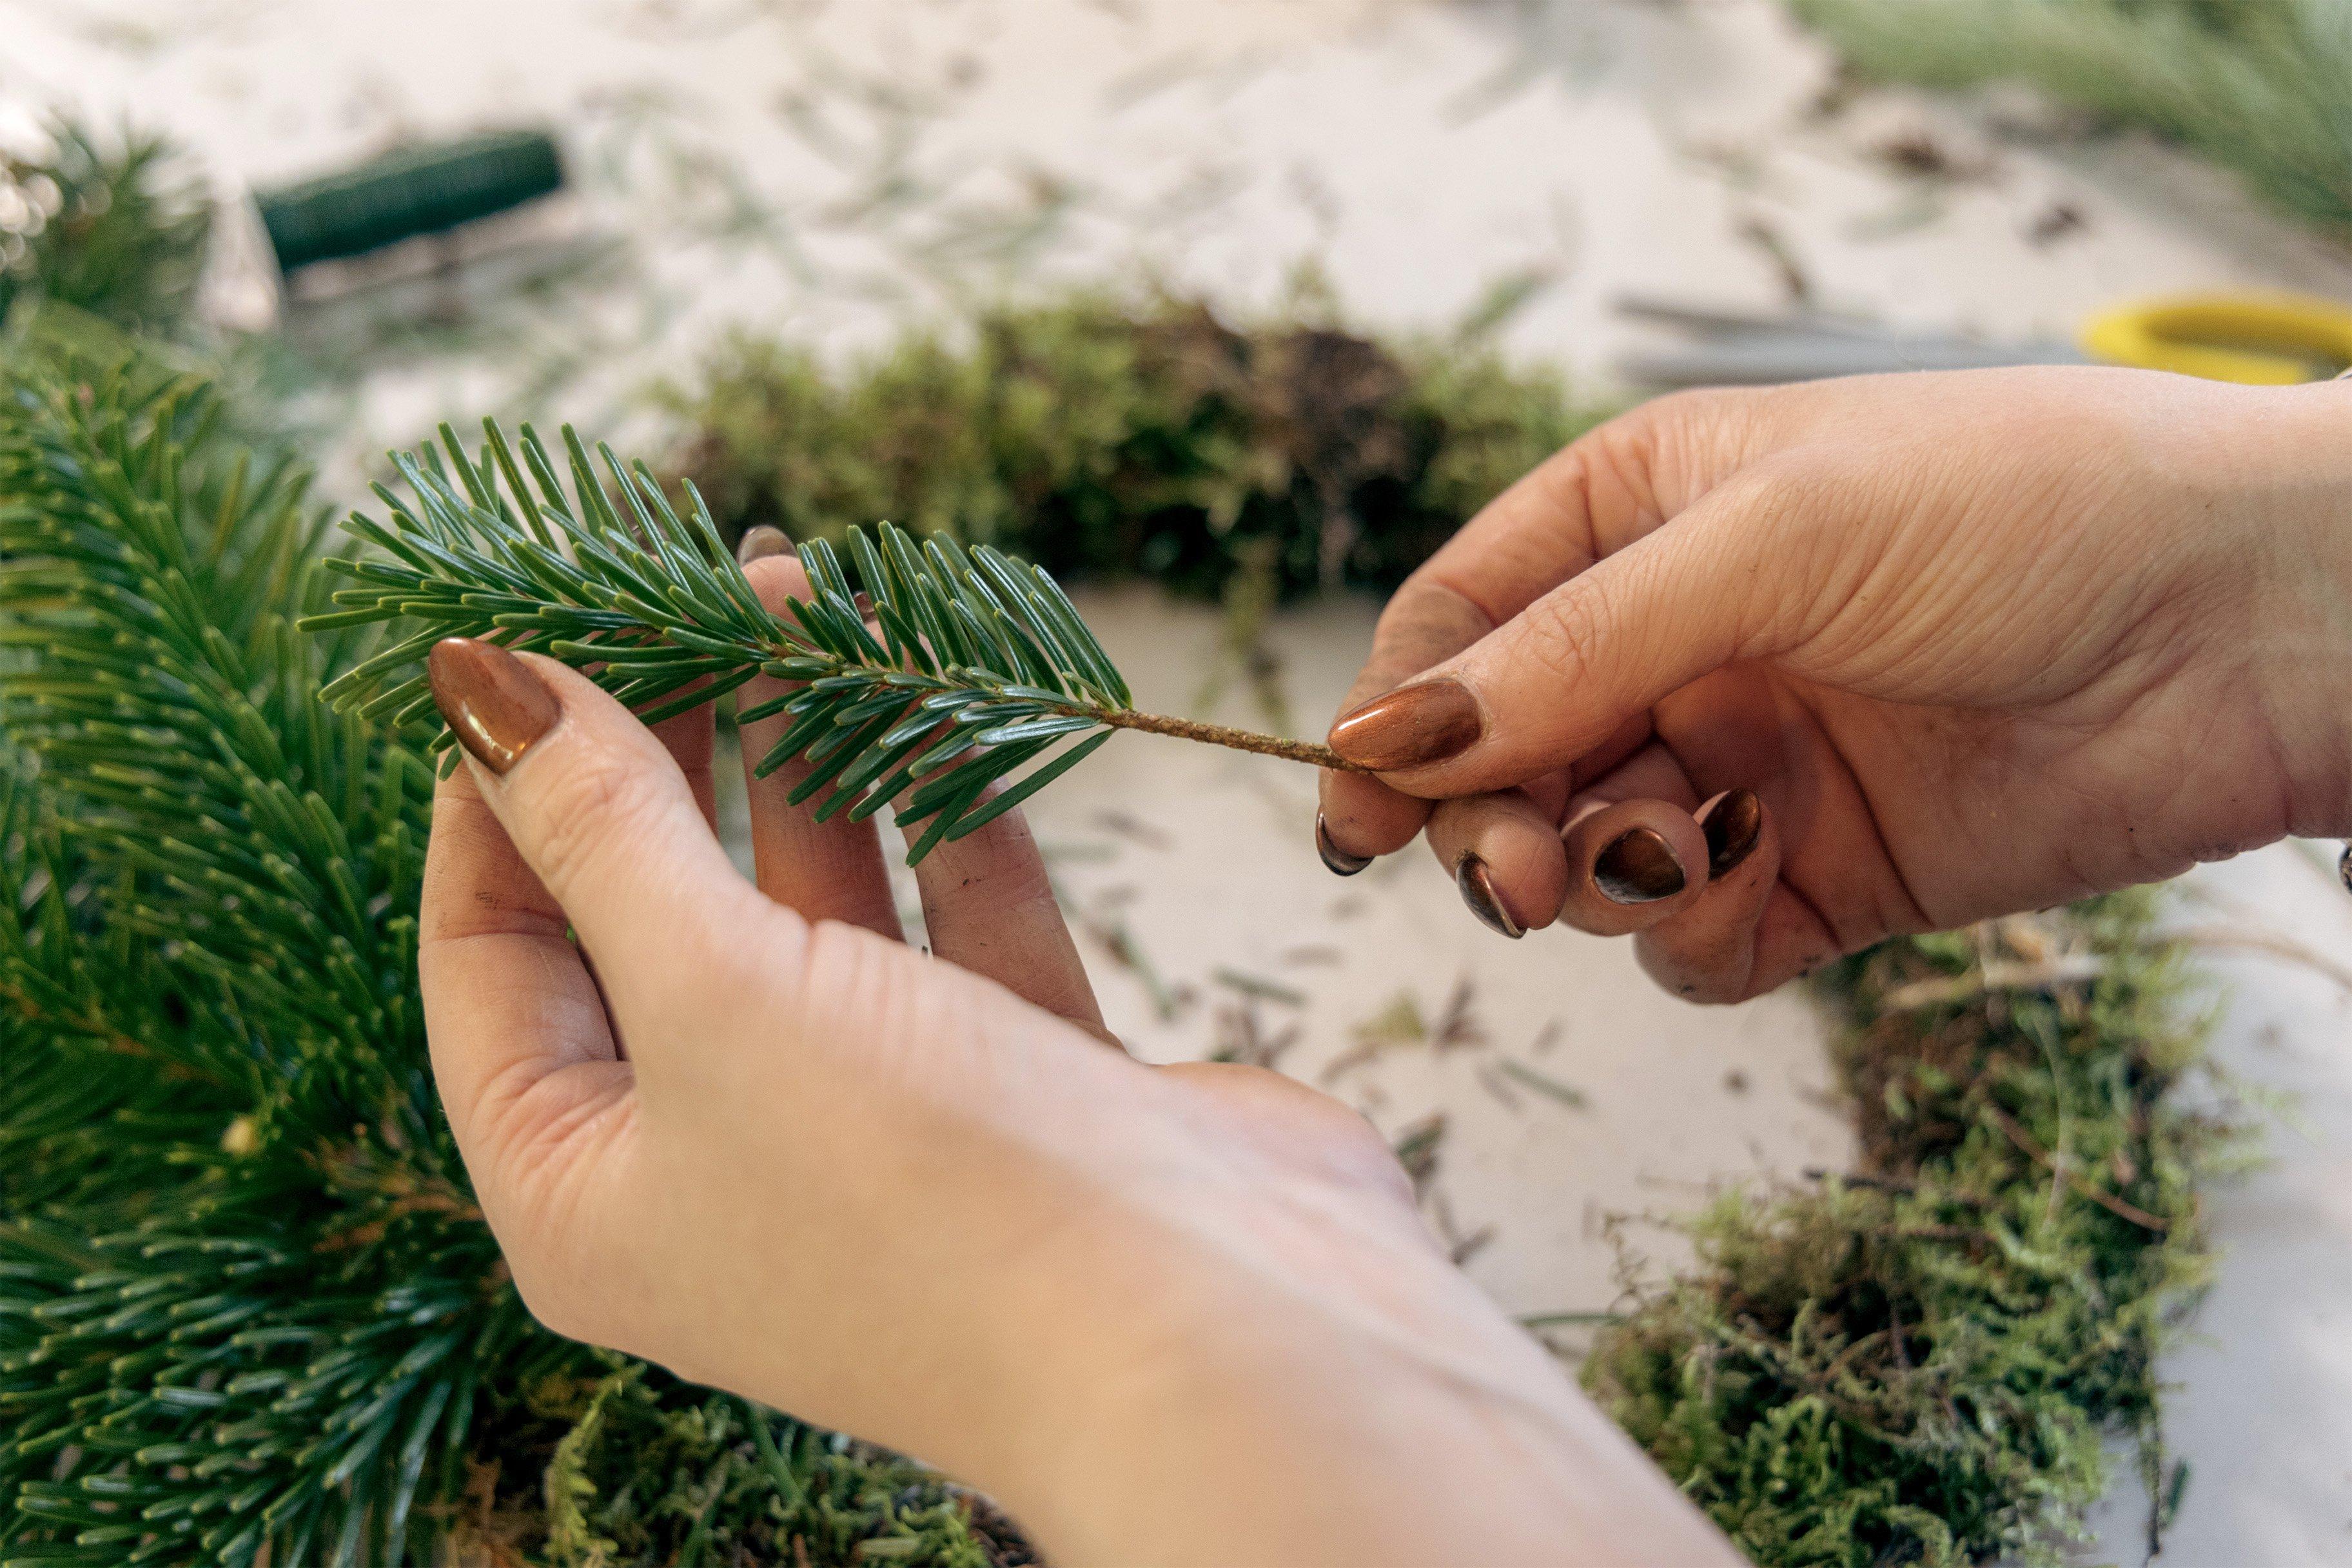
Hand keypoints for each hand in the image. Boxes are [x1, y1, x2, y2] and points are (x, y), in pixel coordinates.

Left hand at [417, 543, 1741, 1567]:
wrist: (1225, 1340)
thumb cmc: (925, 1197)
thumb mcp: (715, 996)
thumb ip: (601, 827)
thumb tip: (478, 680)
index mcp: (588, 1188)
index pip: (492, 954)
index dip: (502, 788)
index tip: (544, 626)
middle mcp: (721, 1160)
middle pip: (658, 908)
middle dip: (674, 739)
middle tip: (699, 577)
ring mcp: (880, 1122)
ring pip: (819, 899)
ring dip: (812, 750)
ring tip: (807, 590)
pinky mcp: (1024, 1086)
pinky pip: (957, 922)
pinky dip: (946, 813)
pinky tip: (929, 696)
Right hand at [1320, 367, 2351, 999]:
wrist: (2255, 623)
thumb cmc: (2026, 509)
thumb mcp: (1770, 539)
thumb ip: (1571, 651)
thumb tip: (1385, 745)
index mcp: (1643, 515)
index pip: (1462, 621)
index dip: (1396, 717)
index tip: (1355, 810)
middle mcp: (1677, 641)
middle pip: (1504, 759)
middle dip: (1490, 819)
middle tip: (1514, 868)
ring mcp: (1747, 760)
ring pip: (1589, 855)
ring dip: (1598, 874)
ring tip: (1674, 857)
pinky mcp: (1821, 872)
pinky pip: (1697, 935)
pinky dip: (1701, 933)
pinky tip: (1758, 890)